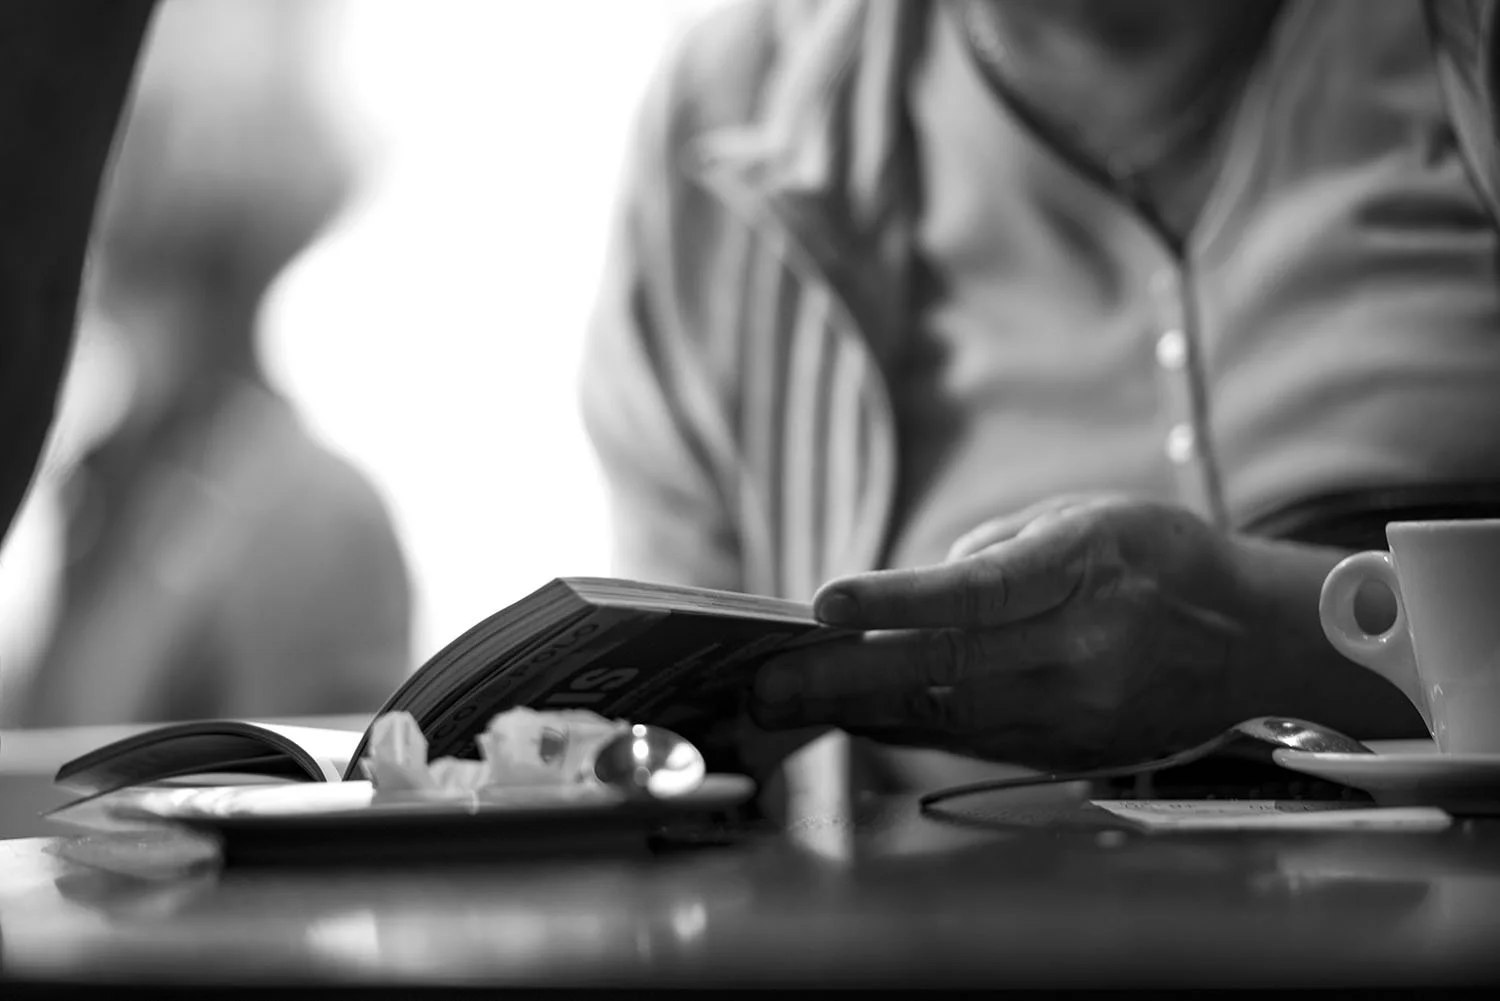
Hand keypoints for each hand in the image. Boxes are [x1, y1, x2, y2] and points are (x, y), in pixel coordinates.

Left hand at [750, 495, 1254, 770]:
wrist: (1253, 638)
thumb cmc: (1158, 556)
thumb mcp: (1081, 514)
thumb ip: (989, 551)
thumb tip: (900, 600)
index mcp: (1085, 570)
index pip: (976, 592)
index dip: (895, 601)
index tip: (822, 604)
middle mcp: (1083, 648)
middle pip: (946, 669)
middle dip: (844, 680)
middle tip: (767, 686)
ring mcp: (1079, 710)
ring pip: (949, 715)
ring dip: (859, 711)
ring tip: (788, 705)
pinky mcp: (1074, 750)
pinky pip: (973, 740)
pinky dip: (906, 729)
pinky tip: (854, 720)